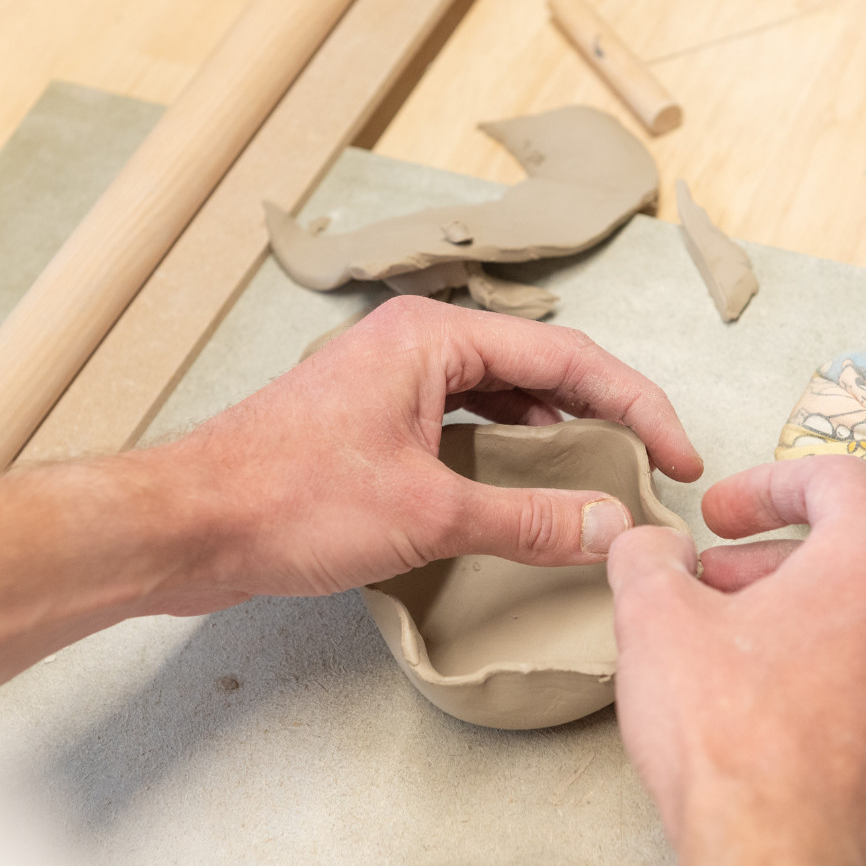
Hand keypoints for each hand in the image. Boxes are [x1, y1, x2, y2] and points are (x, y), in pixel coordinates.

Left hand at [156, 296, 701, 612]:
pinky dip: (509, 446)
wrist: (188, 524)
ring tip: (604, 472)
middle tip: (651, 464)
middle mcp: (417, 345)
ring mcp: (393, 383)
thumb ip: (527, 518)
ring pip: (503, 395)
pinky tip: (529, 476)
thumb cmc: (286, 499)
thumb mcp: (426, 512)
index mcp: (434, 337)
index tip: (677, 456)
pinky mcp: (376, 423)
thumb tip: (609, 528)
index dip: (636, 406)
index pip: (568, 358)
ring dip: (558, 429)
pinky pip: (465, 421)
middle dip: (605, 414)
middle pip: (541, 369)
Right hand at [607, 455, 865, 865]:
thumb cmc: (728, 734)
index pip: (835, 479)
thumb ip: (645, 554)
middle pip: (838, 552)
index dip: (765, 481)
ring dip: (776, 609)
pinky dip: (796, 664)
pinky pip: (847, 678)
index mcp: (863, 569)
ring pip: (844, 618)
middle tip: (705, 576)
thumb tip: (649, 545)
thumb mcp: (654, 612)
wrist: (769, 859)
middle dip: (759, 556)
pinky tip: (737, 696)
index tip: (720, 510)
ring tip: (710, 636)